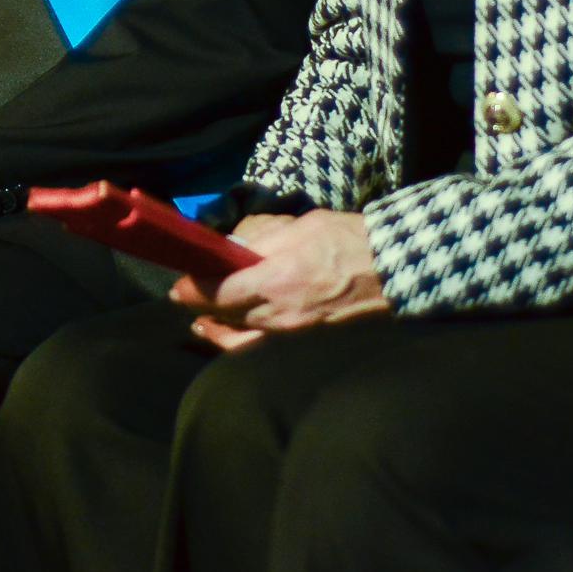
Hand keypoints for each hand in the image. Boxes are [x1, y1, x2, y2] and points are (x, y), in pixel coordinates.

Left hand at [171, 209, 388, 348]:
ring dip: (219, 328)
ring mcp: (294, 333)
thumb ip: (260, 239)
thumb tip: (232, 248)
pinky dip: (244, 340)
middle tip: (186, 297)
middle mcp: (279, 315)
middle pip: (226, 319)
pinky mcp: (307, 339)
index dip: (193, 292)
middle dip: (202, 309)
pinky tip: (236, 333)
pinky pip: (265, 344)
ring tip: (204, 322)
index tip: (178, 287)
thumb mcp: (299, 226)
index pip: (218, 294)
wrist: (394, 270)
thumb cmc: (347, 241)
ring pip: (243, 337)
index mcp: (275, 281)